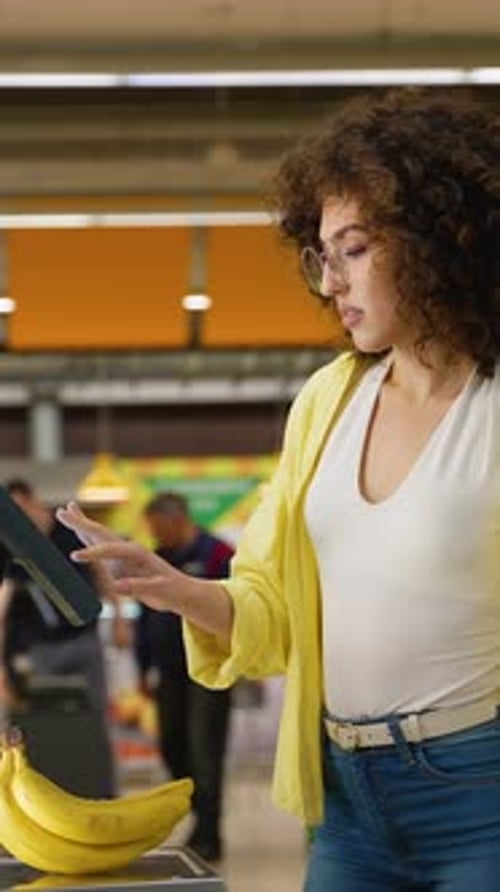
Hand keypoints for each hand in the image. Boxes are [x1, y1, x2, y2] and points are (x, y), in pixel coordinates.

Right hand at [56, 502, 186, 612]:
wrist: (181, 591)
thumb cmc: (172, 591)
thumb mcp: (159, 591)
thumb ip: (138, 587)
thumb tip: (117, 586)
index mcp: (138, 553)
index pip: (110, 550)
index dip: (93, 554)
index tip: (74, 557)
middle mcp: (129, 549)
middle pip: (100, 533)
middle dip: (81, 522)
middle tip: (62, 509)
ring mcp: (124, 554)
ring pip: (98, 536)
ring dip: (81, 524)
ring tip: (66, 511)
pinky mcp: (121, 561)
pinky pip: (100, 547)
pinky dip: (87, 537)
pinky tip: (79, 531)